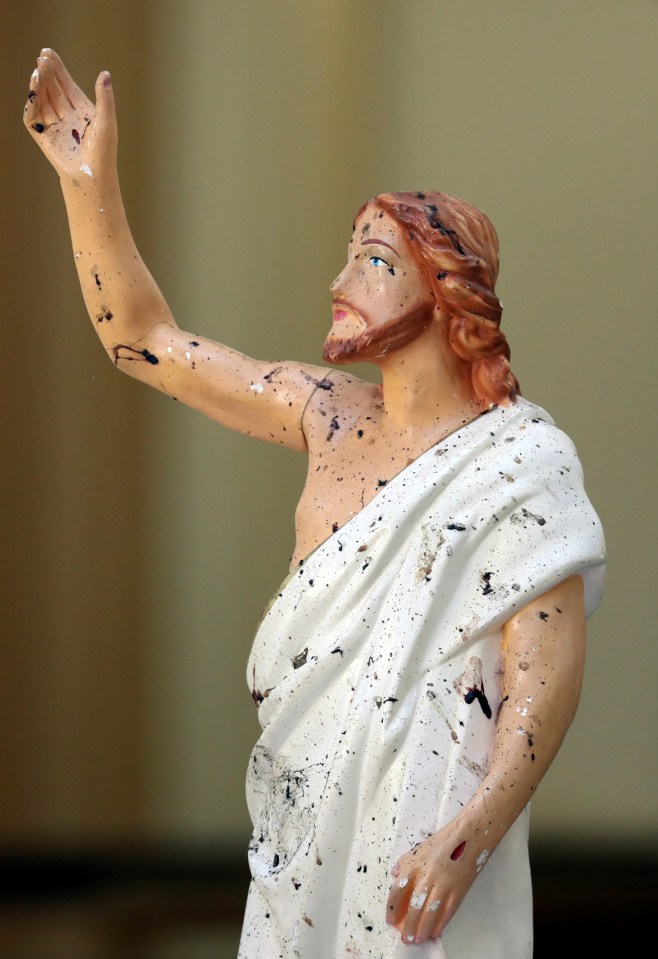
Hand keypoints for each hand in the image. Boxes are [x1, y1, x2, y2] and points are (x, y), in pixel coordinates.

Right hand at [23, 48, 116, 183]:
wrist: (92, 176)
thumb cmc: (103, 152)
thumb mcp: (106, 121)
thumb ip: (104, 98)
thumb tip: (105, 73)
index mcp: (82, 111)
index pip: (67, 85)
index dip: (58, 69)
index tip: (48, 52)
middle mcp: (67, 117)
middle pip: (53, 90)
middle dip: (47, 73)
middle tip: (42, 58)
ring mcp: (55, 127)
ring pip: (43, 100)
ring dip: (39, 85)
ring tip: (38, 70)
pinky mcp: (43, 137)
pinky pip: (33, 117)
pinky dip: (31, 104)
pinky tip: (33, 90)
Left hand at [386, 819, 486, 945]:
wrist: (470, 835)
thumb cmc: (445, 840)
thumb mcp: (421, 847)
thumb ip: (406, 860)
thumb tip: (394, 874)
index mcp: (415, 864)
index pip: (398, 889)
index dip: (392, 907)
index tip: (391, 920)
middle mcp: (427, 876)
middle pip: (414, 906)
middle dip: (408, 925)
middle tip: (405, 938)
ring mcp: (444, 885)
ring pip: (430, 913)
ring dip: (422, 929)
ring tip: (417, 939)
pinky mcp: (458, 891)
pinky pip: (447, 912)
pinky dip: (440, 924)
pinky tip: (434, 932)